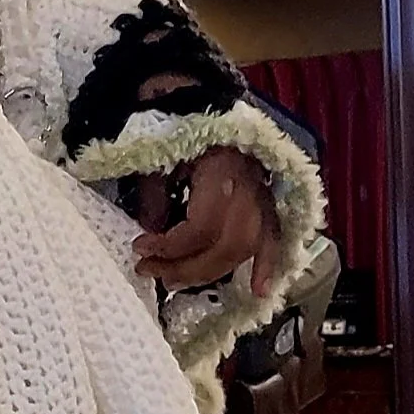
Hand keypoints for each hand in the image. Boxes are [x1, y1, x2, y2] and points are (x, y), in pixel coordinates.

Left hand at [131, 145, 285, 296]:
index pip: (200, 227)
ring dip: (207, 274)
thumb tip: (150, 231)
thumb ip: (154, 196)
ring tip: (173, 281)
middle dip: (185, 268)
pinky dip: (267, 268)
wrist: (223, 122)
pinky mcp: (273, 210)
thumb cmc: (190, 139)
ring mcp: (266, 204)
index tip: (138, 247)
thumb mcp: (164, 159)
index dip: (168, 246)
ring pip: (244, 251)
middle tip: (149, 271)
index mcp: (223, 175)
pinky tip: (259, 291)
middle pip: (224, 248)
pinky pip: (274, 243)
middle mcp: (250, 194)